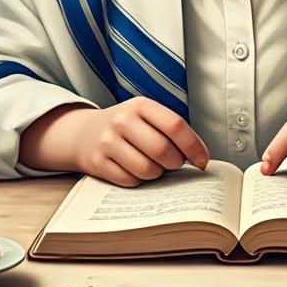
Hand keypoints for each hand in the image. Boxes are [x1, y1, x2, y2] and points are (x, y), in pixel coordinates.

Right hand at [70, 98, 209, 186]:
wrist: (84, 133)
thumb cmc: (126, 127)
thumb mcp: (146, 116)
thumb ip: (170, 129)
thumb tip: (200, 156)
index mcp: (141, 105)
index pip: (175, 125)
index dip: (194, 146)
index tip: (202, 161)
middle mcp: (122, 120)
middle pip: (162, 150)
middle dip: (175, 163)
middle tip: (174, 163)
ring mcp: (108, 141)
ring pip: (147, 169)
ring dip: (157, 174)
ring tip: (153, 165)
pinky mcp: (97, 162)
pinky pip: (130, 181)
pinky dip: (139, 180)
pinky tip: (136, 170)